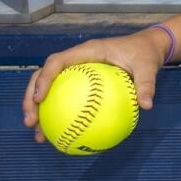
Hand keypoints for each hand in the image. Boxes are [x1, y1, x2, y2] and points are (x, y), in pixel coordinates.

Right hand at [21, 28, 169, 142]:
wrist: (148, 46)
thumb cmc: (146, 54)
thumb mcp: (149, 67)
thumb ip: (146, 84)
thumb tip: (146, 105)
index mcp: (88, 51)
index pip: (57, 61)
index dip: (44, 79)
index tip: (40, 99)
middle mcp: (77, 58)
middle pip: (42, 75)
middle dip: (31, 98)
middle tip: (31, 121)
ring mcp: (76, 68)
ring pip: (48, 87)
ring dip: (38, 108)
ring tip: (38, 133)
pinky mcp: (80, 79)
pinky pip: (64, 95)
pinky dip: (57, 112)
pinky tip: (60, 134)